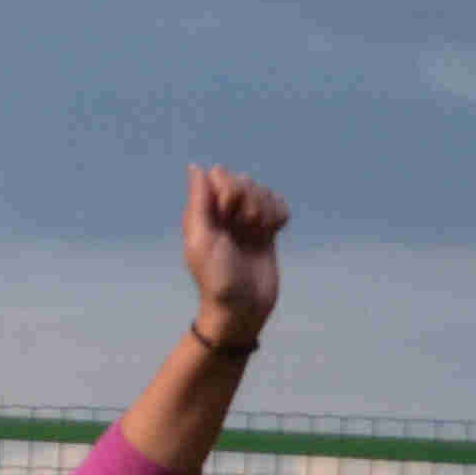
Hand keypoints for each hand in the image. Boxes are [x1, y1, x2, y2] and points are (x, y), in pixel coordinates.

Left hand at [183, 163, 287, 339]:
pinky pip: (280, 205)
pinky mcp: (268, 230)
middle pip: (245, 181)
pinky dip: (279, 216)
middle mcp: (225, 214)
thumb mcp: (202, 240)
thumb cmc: (217, 277)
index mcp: (205, 213)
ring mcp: (248, 221)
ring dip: (265, 209)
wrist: (243, 307)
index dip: (229, 188)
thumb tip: (195, 167)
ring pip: (264, 192)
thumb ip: (200, 202)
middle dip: (249, 198)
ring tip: (258, 232)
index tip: (226, 212)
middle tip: (245, 225)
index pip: (220, 175)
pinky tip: (272, 233)